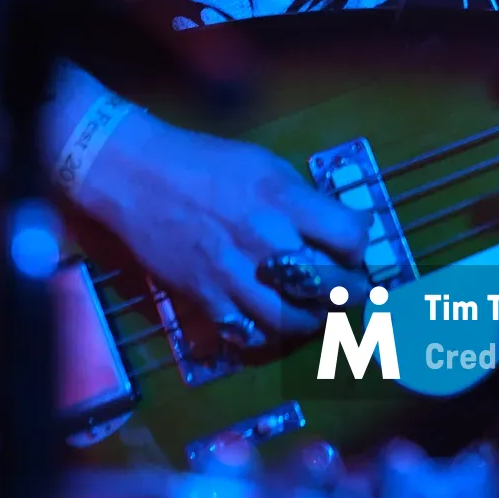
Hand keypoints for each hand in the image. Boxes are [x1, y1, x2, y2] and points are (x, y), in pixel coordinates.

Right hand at [73, 112, 371, 341]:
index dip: (360, 242)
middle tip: (354, 288)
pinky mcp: (205, 299)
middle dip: (351, 290)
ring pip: (291, 320)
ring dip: (314, 319)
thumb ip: (301, 200)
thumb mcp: (265, 165)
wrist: (138, 178)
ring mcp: (233, 276)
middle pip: (328, 285)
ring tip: (319, 310)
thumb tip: (333, 227)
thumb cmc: (206, 163)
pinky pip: (247, 333)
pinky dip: (268, 334)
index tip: (355, 243)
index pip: (349, 235)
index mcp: (283, 201)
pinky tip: (275, 322)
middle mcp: (263, 242)